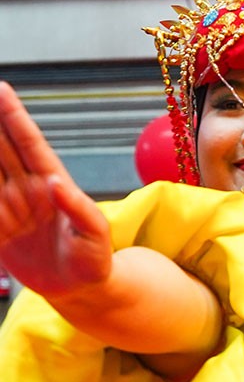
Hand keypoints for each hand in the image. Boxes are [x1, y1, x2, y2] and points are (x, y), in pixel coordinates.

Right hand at [0, 82, 110, 299]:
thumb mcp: (96, 236)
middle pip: (0, 148)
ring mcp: (9, 206)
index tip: (1, 89)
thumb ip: (79, 209)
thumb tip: (55, 183)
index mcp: (52, 183)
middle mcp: (27, 189)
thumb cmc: (96, 261)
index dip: (14, 117)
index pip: (28, 144)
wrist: (82, 291)